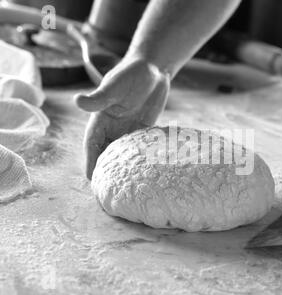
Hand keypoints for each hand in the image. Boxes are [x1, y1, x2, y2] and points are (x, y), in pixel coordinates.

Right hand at [75, 58, 169, 178]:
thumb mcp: (114, 85)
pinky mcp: (143, 129)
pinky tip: (143, 171)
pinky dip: (138, 158)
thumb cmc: (131, 73)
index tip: (91, 179)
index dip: (90, 160)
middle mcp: (113, 126)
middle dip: (105, 168)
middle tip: (108, 188)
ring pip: (121, 152)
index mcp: (101, 118)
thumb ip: (99, 97)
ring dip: (121, 166)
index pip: (92, 144)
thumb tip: (77, 101)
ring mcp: (128, 129)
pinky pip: (138, 148)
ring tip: (124, 184)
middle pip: (105, 151)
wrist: (154, 69)